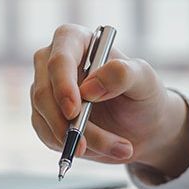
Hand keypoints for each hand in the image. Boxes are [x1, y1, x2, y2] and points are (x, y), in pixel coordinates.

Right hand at [30, 24, 188, 176]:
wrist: (142, 126)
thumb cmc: (143, 95)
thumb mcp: (145, 81)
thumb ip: (122, 74)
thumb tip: (90, 87)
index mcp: (75, 41)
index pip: (59, 59)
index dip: (63, 84)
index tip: (74, 111)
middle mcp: (52, 62)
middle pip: (44, 92)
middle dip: (66, 123)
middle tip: (87, 145)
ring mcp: (45, 90)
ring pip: (45, 118)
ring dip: (77, 139)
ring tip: (118, 148)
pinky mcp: (43, 116)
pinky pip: (47, 135)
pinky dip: (70, 147)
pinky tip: (97, 148)